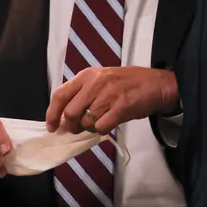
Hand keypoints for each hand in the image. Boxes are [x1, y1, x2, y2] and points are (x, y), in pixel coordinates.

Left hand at [46, 67, 178, 134]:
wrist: (155, 84)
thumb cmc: (125, 83)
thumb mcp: (100, 80)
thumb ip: (82, 94)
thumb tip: (63, 117)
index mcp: (86, 75)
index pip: (60, 95)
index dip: (52, 113)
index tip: (52, 127)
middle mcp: (95, 83)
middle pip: (70, 112)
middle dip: (71, 126)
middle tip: (77, 129)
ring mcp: (108, 95)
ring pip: (86, 122)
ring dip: (88, 128)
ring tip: (98, 122)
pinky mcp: (121, 107)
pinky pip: (101, 127)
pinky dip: (101, 130)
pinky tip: (108, 124)